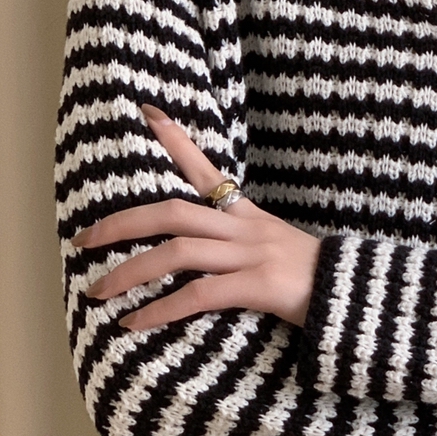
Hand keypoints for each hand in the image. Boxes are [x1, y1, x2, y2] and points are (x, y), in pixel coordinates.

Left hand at [72, 104, 321, 330]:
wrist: (353, 297)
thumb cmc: (311, 277)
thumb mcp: (273, 245)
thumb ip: (237, 242)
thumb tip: (196, 250)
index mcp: (246, 214)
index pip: (206, 169)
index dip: (176, 140)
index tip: (146, 112)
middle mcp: (244, 227)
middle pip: (172, 212)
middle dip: (122, 224)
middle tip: (83, 239)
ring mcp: (250, 254)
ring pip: (178, 252)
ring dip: (131, 272)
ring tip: (99, 292)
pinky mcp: (257, 285)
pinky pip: (198, 295)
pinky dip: (161, 309)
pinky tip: (134, 323)